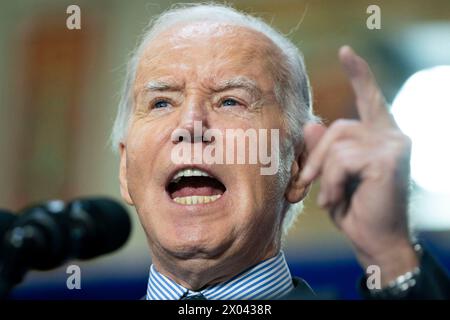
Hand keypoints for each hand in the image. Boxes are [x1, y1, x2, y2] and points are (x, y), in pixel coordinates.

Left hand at [301, 46, 417, 284]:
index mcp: (381, 137)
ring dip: (323, 173)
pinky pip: (342, 160)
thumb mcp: (332, 177)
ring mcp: (395, 145)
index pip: (370, 99)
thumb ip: (325, 151)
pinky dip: (332, 182)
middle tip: (304, 183)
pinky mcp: (389, 159)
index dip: (358, 75)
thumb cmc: (355, 210)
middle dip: (315, 157)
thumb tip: (311, 125)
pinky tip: (336, 199)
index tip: (346, 52)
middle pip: (338, 126)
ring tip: (327, 197)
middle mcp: (393, 135)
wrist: (376, 243)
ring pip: (338, 143)